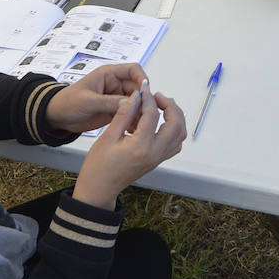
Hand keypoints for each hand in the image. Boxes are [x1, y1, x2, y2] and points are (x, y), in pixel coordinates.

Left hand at [44, 62, 147, 133]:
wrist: (56, 117)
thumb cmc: (66, 102)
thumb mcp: (87, 101)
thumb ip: (108, 101)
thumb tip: (129, 102)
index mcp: (108, 75)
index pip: (133, 70)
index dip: (141, 78)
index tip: (145, 90)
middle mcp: (115, 85)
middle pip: (137, 88)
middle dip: (142, 99)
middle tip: (144, 112)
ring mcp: (115, 98)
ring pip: (135, 102)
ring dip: (139, 111)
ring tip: (140, 123)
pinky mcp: (114, 111)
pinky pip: (129, 113)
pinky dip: (133, 120)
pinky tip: (133, 128)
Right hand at [73, 80, 185, 210]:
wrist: (99, 188)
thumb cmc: (99, 166)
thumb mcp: (108, 137)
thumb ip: (124, 114)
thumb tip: (135, 97)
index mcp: (141, 147)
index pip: (153, 115)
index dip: (148, 98)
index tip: (143, 89)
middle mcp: (155, 153)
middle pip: (176, 124)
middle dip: (169, 105)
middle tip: (156, 96)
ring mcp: (158, 158)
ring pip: (180, 134)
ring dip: (176, 117)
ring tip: (161, 106)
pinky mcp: (158, 160)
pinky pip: (175, 144)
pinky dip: (174, 129)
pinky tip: (162, 122)